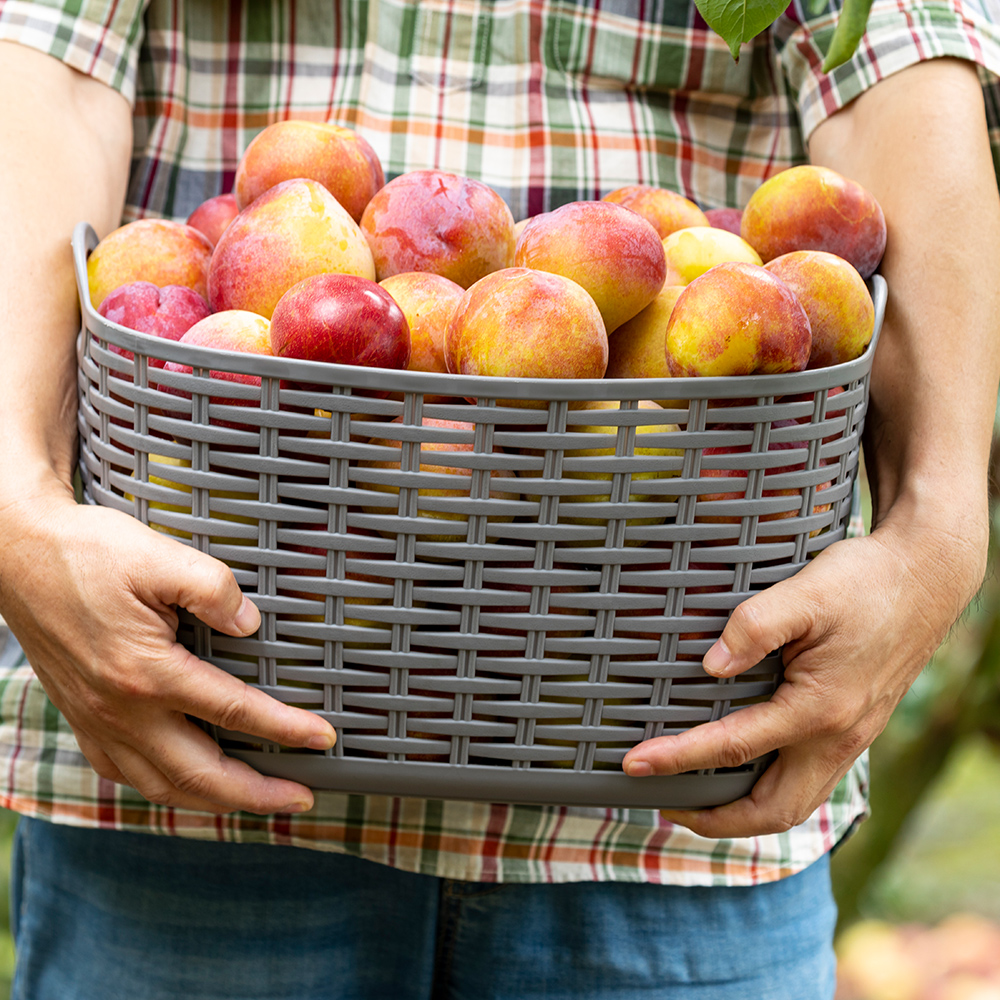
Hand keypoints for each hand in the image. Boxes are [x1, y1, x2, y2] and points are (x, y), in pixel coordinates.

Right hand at [0, 488, 337, 814]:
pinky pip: (125, 774)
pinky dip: (164, 789)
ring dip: (215, 801)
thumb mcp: (159, 556)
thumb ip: (214, 589)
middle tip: (304, 798)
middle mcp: (121, 711)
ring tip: (256, 801)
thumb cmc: (88, 552)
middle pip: (201, 774)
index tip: (324, 739)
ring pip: (162, 786)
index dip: (286, 730)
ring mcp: (97, 721)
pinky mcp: (82, 717)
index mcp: (147, 673)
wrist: (18, 555)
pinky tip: (185, 783)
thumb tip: (251, 625)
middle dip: (258, 794)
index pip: (234, 714)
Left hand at [621, 503, 986, 838]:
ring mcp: (849, 740)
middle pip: (771, 812)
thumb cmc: (865, 582)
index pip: (734, 748)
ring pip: (794, 807)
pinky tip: (744, 773)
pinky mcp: (853, 730)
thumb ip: (754, 627)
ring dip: (742, 815)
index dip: (677, 759)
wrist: (926, 578)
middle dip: (713, 820)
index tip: (634, 764)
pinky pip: (808, 784)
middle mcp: (838, 738)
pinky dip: (769, 793)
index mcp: (820, 709)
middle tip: (662, 802)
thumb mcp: (806, 592)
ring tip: (694, 800)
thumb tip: (709, 666)